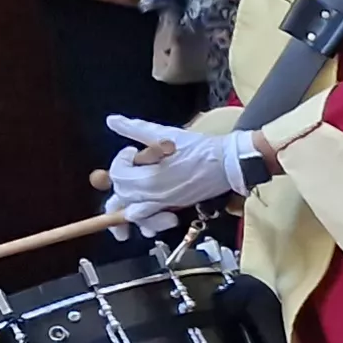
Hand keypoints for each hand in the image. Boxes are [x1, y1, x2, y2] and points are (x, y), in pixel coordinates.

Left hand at [102, 117, 252, 231]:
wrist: (229, 164)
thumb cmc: (202, 148)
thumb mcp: (167, 134)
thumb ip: (136, 129)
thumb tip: (112, 120)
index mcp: (152, 176)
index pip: (118, 174)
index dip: (120, 160)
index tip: (131, 151)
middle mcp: (155, 194)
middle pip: (121, 194)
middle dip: (121, 180)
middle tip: (131, 167)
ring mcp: (164, 204)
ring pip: (131, 212)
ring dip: (125, 204)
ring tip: (126, 195)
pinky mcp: (174, 207)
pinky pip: (150, 221)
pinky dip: (142, 219)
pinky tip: (140, 213)